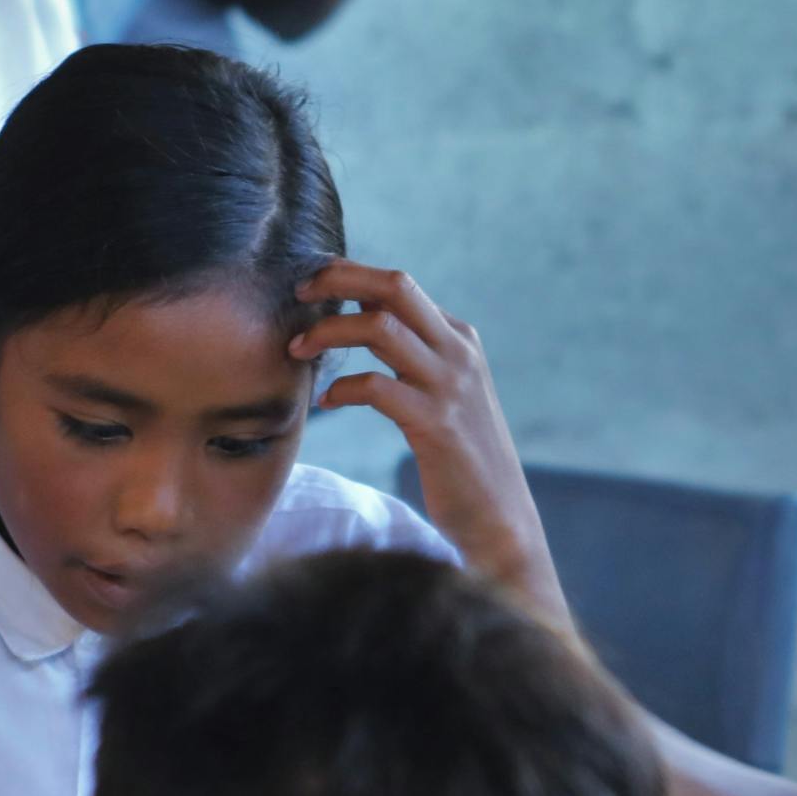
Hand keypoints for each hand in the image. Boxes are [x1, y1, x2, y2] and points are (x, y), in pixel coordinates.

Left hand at [290, 260, 566, 623]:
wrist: (499, 518)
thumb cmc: (461, 459)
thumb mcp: (443, 394)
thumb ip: (414, 357)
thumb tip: (363, 321)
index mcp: (460, 339)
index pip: (400, 285)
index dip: (350, 277)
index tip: (311, 286)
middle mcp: (459, 352)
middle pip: (395, 287)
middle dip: (340, 278)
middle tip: (298, 293)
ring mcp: (450, 386)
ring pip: (381, 327)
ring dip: (329, 332)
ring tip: (297, 349)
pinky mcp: (436, 424)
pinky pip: (376, 386)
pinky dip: (342, 388)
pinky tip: (326, 401)